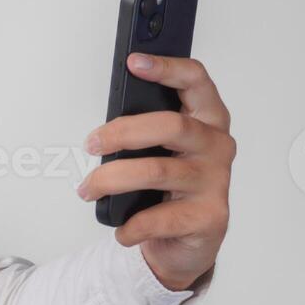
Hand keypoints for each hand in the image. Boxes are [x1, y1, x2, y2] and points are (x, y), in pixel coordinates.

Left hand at [77, 53, 234, 290]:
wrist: (186, 243)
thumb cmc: (168, 188)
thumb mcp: (157, 153)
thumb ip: (143, 132)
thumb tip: (105, 128)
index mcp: (206, 121)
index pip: (196, 82)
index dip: (167, 68)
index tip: (134, 61)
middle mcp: (216, 146)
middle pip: (170, 126)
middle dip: (121, 132)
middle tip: (91, 144)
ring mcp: (215, 182)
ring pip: (156, 171)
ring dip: (111, 180)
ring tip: (88, 189)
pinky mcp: (209, 217)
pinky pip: (158, 218)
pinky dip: (130, 224)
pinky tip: (122, 227)